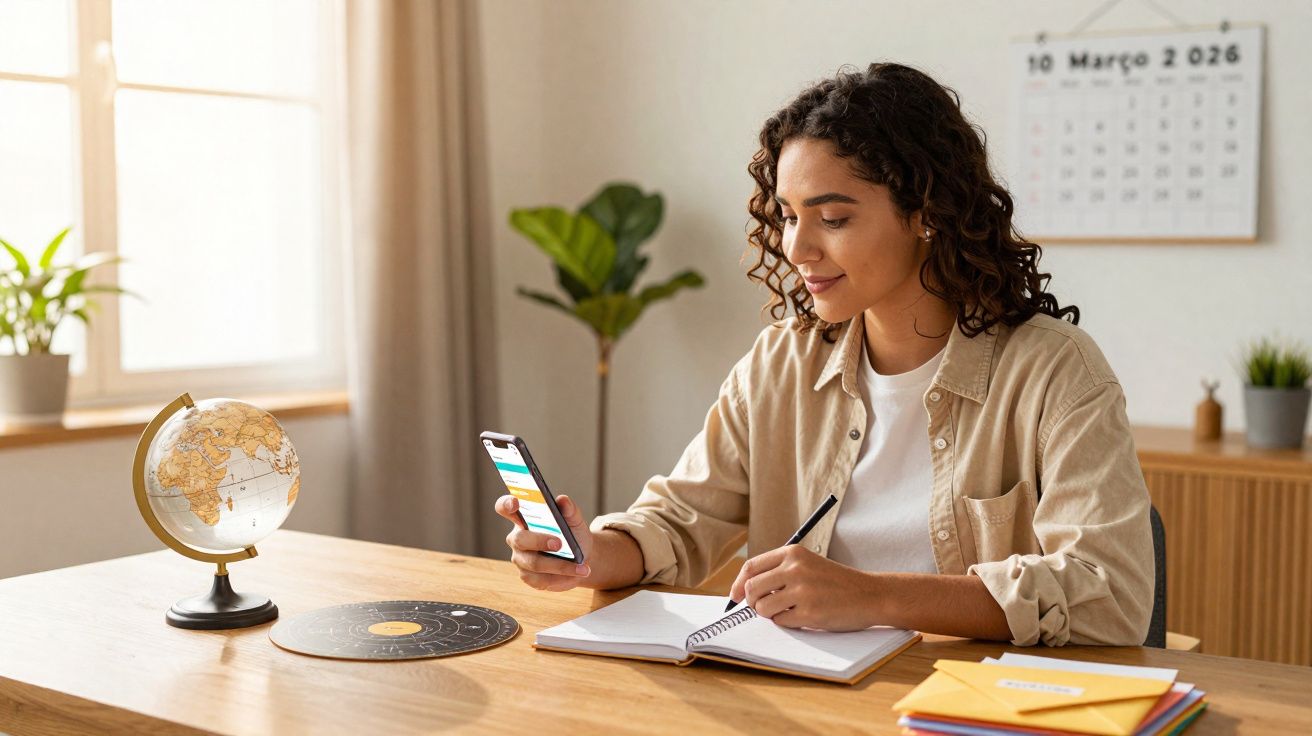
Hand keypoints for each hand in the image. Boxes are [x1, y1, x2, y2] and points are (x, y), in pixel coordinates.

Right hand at [495, 494, 593, 591]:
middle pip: (520, 539)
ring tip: (581, 567)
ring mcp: (520, 558)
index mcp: (523, 518)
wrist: (582, 559)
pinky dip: (561, 577)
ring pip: (534, 563)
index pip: (505, 508)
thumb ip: (570, 510)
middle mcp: (517, 538)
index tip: (515, 503)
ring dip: (559, 566)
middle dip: (539, 541)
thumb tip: (563, 500)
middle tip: (560, 543)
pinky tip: (575, 575)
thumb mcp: (575, 521)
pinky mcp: (527, 577)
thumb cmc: (573, 535)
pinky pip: (541, 580)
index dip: (506, 504)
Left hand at [728, 546, 880, 630]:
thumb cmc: (835, 582)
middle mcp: (795, 569)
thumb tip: (743, 589)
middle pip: (752, 588)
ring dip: (769, 614)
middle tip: (764, 606)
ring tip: (787, 610)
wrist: (869, 594)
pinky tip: (803, 616)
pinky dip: (787, 622)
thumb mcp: (807, 564)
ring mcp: (802, 590)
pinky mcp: (809, 612)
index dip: (738, 584)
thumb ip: (778, 571)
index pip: (751, 567)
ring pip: (763, 608)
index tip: (734, 596)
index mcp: (792, 553)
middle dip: (753, 602)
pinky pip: (781, 621)